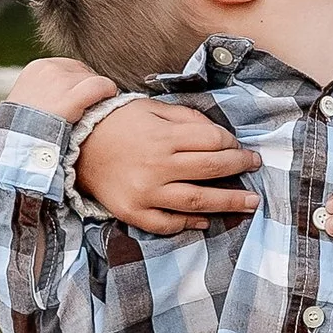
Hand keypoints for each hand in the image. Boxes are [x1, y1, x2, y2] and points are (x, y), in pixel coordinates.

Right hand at [5, 58, 116, 122]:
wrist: (21, 146)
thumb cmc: (27, 129)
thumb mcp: (30, 101)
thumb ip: (49, 89)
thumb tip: (74, 88)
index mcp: (37, 68)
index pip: (71, 67)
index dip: (80, 84)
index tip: (82, 100)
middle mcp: (48, 69)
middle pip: (83, 72)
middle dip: (88, 89)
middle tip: (89, 108)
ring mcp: (60, 82)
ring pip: (93, 79)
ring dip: (96, 95)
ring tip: (91, 112)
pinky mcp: (71, 97)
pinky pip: (101, 86)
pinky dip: (108, 91)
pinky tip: (111, 97)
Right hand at [76, 97, 260, 235]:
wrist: (77, 146)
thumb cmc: (119, 123)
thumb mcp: (153, 109)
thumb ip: (187, 118)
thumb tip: (220, 135)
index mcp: (163, 136)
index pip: (213, 141)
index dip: (232, 143)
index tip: (239, 146)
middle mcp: (157, 166)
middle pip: (212, 169)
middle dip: (239, 167)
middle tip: (255, 166)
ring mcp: (145, 193)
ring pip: (197, 201)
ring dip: (229, 202)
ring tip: (250, 202)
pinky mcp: (133, 212)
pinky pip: (167, 223)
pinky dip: (189, 224)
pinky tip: (205, 220)